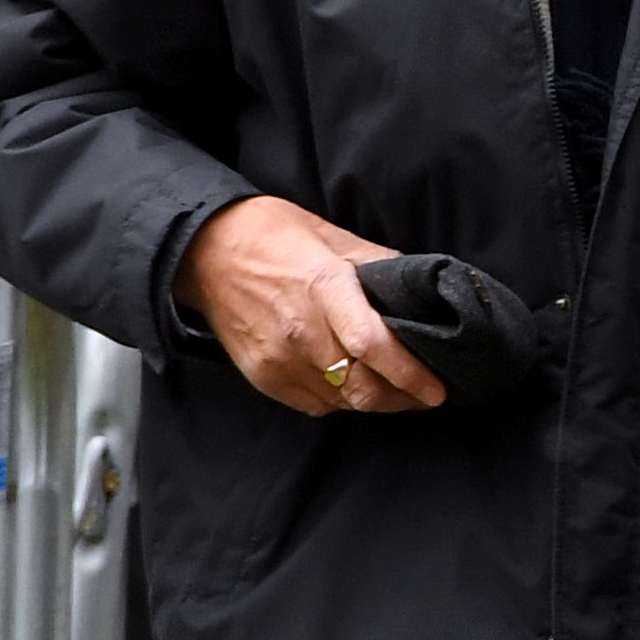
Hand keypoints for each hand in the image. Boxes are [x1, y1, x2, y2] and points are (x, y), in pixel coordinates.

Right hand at [179, 196, 447, 419]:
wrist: (202, 251)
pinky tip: (353, 386)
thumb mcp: (333, 237)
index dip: (411, 374)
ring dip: (374, 402)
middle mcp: (301, 329)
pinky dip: (340, 401)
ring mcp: (278, 357)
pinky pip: (314, 404)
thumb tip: (421, 289)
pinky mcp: (262, 375)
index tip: (437, 390)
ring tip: (395, 391)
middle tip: (424, 395)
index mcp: (324, 288)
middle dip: (402, 398)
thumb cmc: (272, 236)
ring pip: (342, 401)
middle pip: (362, 386)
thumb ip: (380, 265)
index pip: (373, 345)